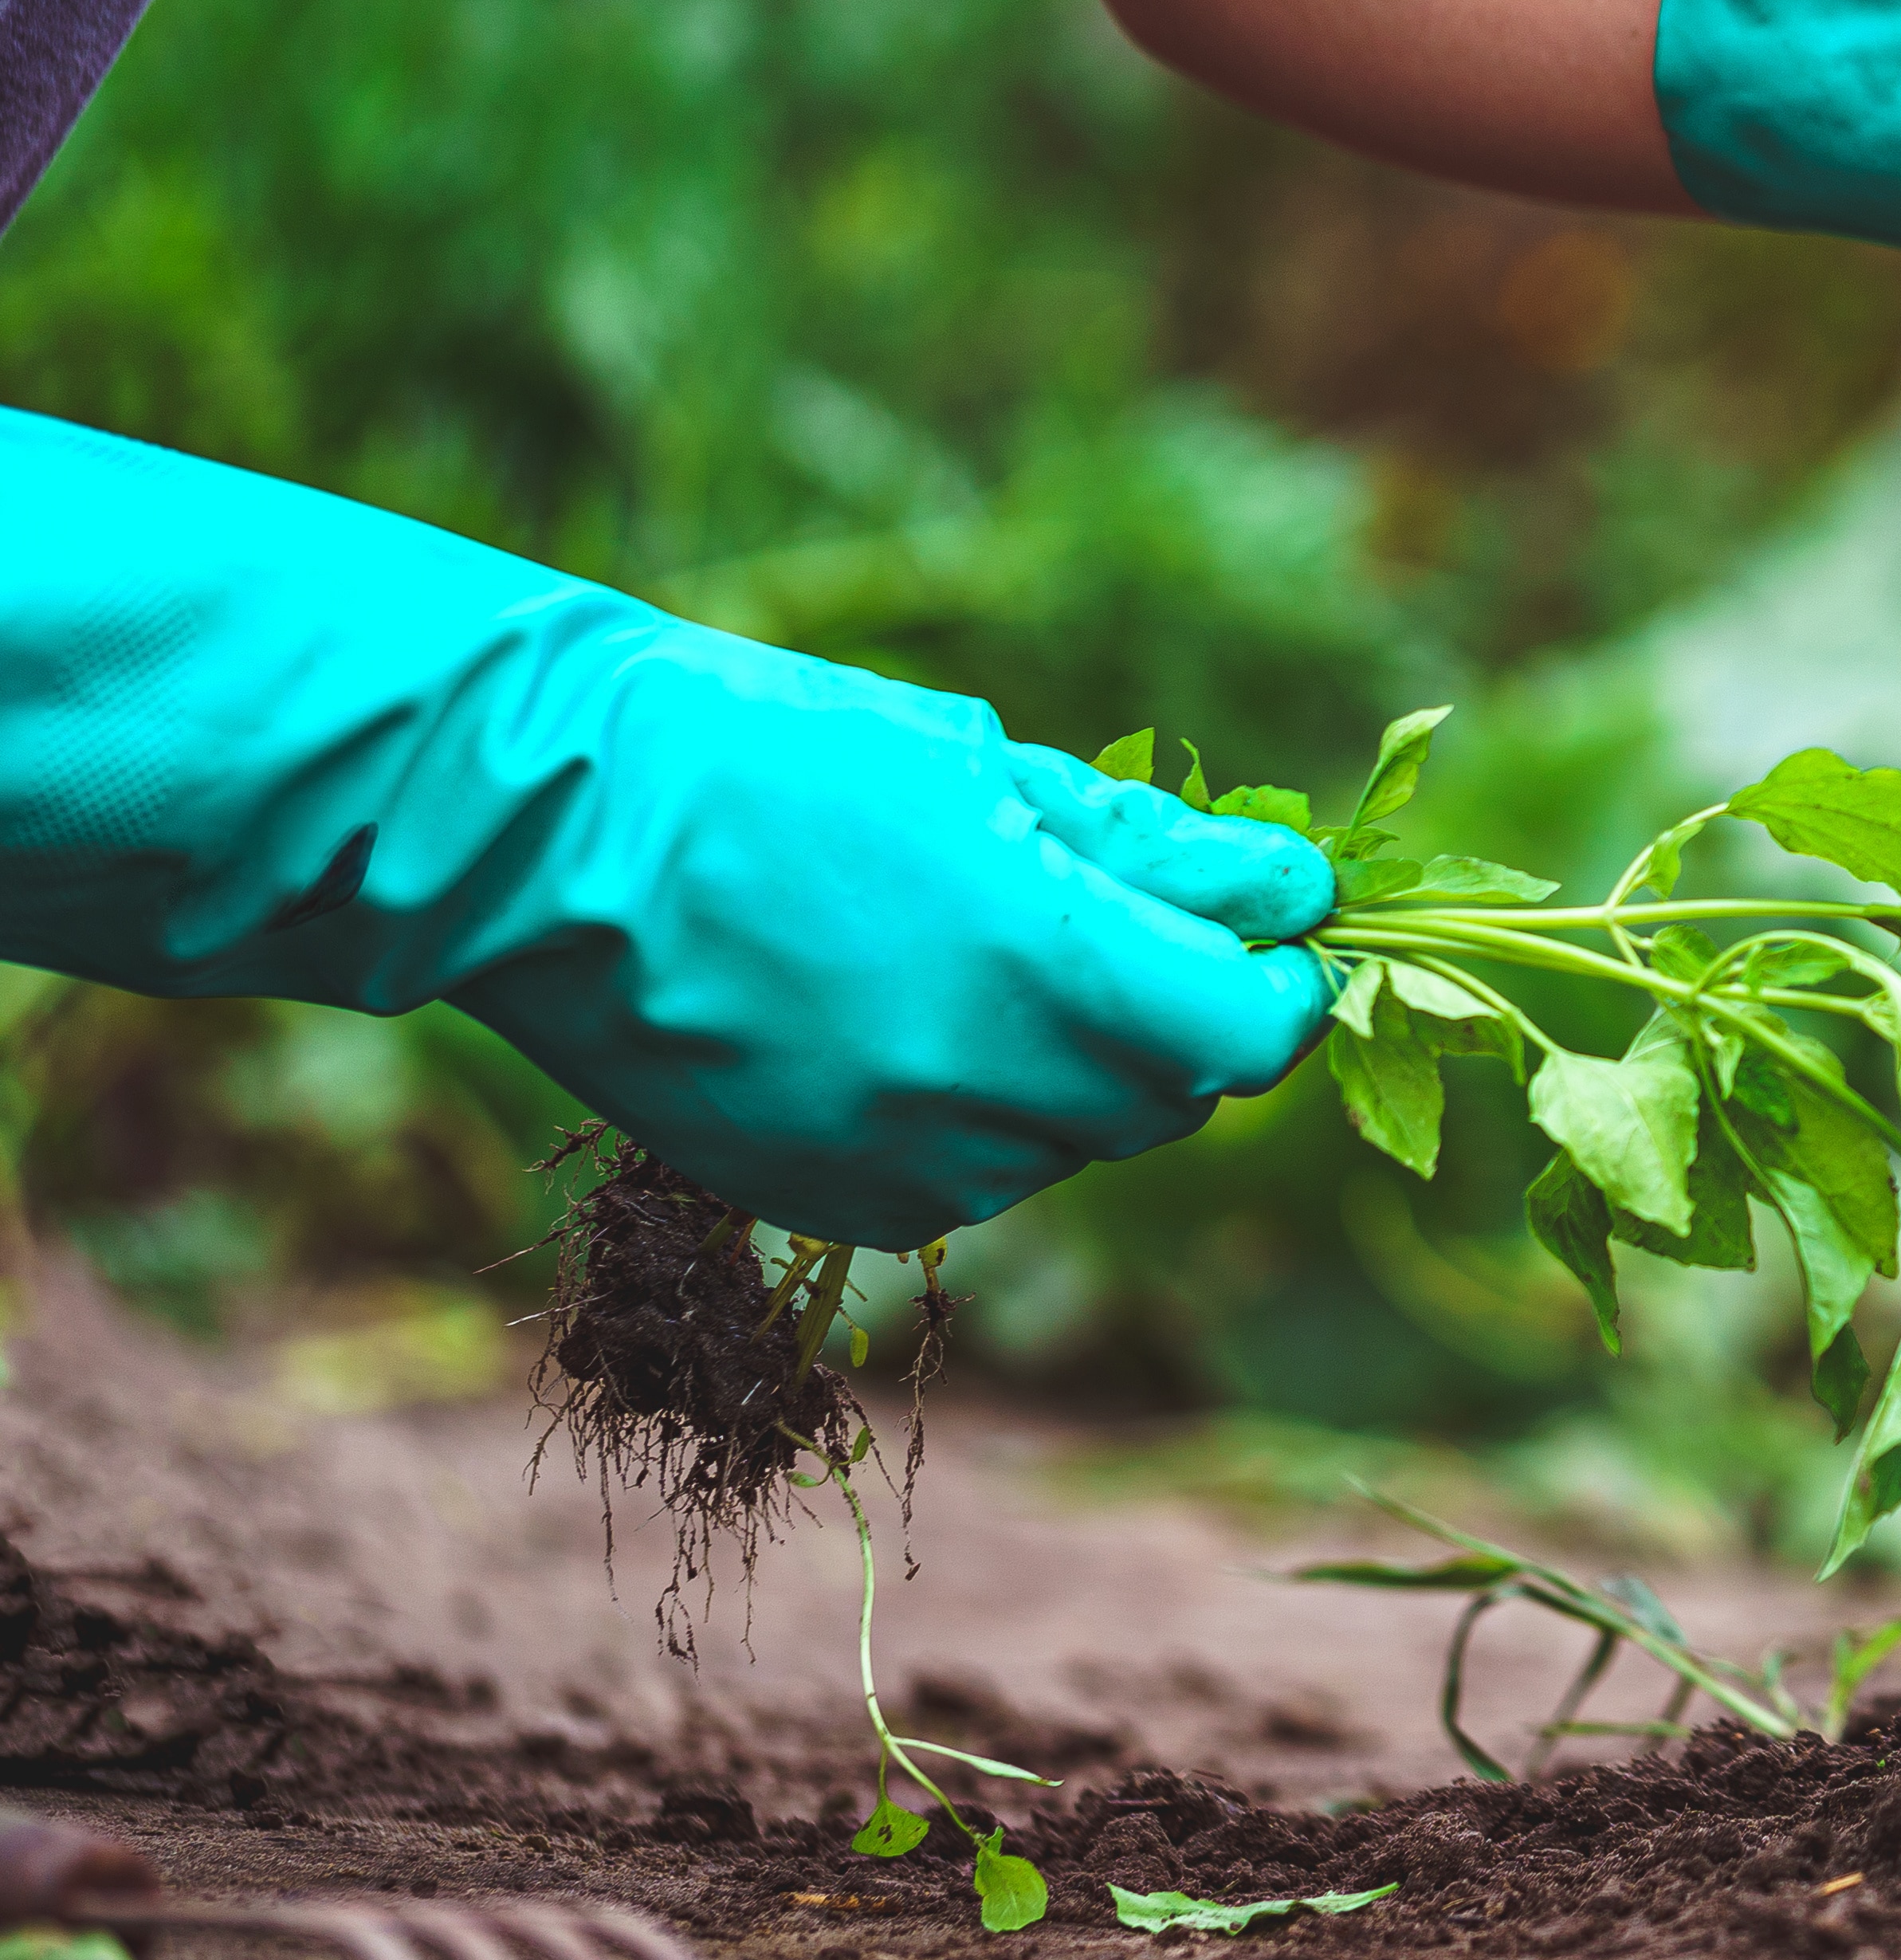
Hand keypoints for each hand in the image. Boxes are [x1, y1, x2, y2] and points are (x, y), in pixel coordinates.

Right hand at [0, 413, 1329, 1249]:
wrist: (549, 837)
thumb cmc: (772, 758)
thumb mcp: (984, 767)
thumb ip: (1154, 852)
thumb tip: (1292, 892)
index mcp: (1045, 963)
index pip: (1253, 1032)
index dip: (1282, 987)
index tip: (1267, 935)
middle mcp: (986, 1088)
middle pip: (1174, 1098)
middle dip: (1182, 1022)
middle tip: (1132, 931)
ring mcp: (902, 1160)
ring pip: (1073, 1146)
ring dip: (1077, 1072)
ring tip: (983, 961)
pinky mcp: (829, 1201)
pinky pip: (967, 1181)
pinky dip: (978, 1119)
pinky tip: (905, 1027)